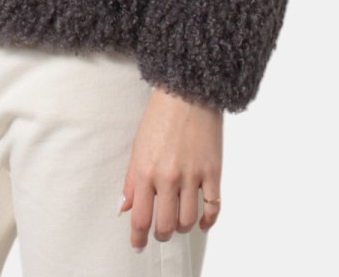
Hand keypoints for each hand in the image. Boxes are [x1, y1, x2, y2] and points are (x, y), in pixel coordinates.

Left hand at [119, 85, 222, 250]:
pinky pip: (213, 208)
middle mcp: (168, 177)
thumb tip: (125, 208)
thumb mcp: (138, 146)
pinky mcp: (213, 172)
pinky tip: (202, 222)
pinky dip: (208, 221)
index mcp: (146, 171)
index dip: (138, 237)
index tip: (138, 245)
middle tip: (160, 232)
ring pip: (188, 220)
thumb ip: (132, 180)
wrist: (188, 92)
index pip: (140, 217)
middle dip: (161, 234)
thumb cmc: (160, 116)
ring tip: (179, 223)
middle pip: (165, 225)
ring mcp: (192, 176)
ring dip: (182, 228)